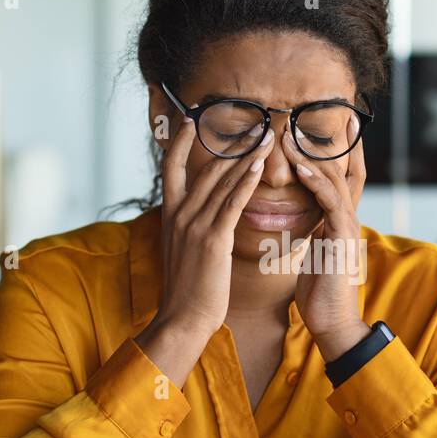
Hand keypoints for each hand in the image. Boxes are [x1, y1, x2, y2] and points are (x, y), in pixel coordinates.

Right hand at [135, 112, 274, 385]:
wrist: (182, 319)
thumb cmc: (188, 290)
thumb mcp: (183, 251)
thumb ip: (189, 228)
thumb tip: (199, 217)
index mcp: (170, 214)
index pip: (170, 165)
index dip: (182, 139)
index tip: (192, 117)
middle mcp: (179, 214)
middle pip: (205, 166)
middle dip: (231, 142)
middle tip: (253, 122)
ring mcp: (194, 225)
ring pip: (222, 179)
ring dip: (246, 154)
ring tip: (266, 135)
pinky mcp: (212, 240)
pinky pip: (232, 203)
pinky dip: (245, 181)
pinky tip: (259, 165)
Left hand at [284, 128, 370, 362]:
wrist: (332, 322)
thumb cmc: (319, 293)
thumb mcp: (313, 253)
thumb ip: (313, 231)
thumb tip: (302, 218)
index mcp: (340, 221)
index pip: (342, 176)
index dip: (340, 150)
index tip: (333, 125)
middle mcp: (348, 218)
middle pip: (342, 169)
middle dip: (325, 143)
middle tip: (304, 120)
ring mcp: (348, 226)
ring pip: (334, 180)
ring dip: (311, 157)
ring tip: (290, 137)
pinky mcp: (342, 238)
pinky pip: (330, 202)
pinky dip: (316, 183)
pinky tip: (302, 169)